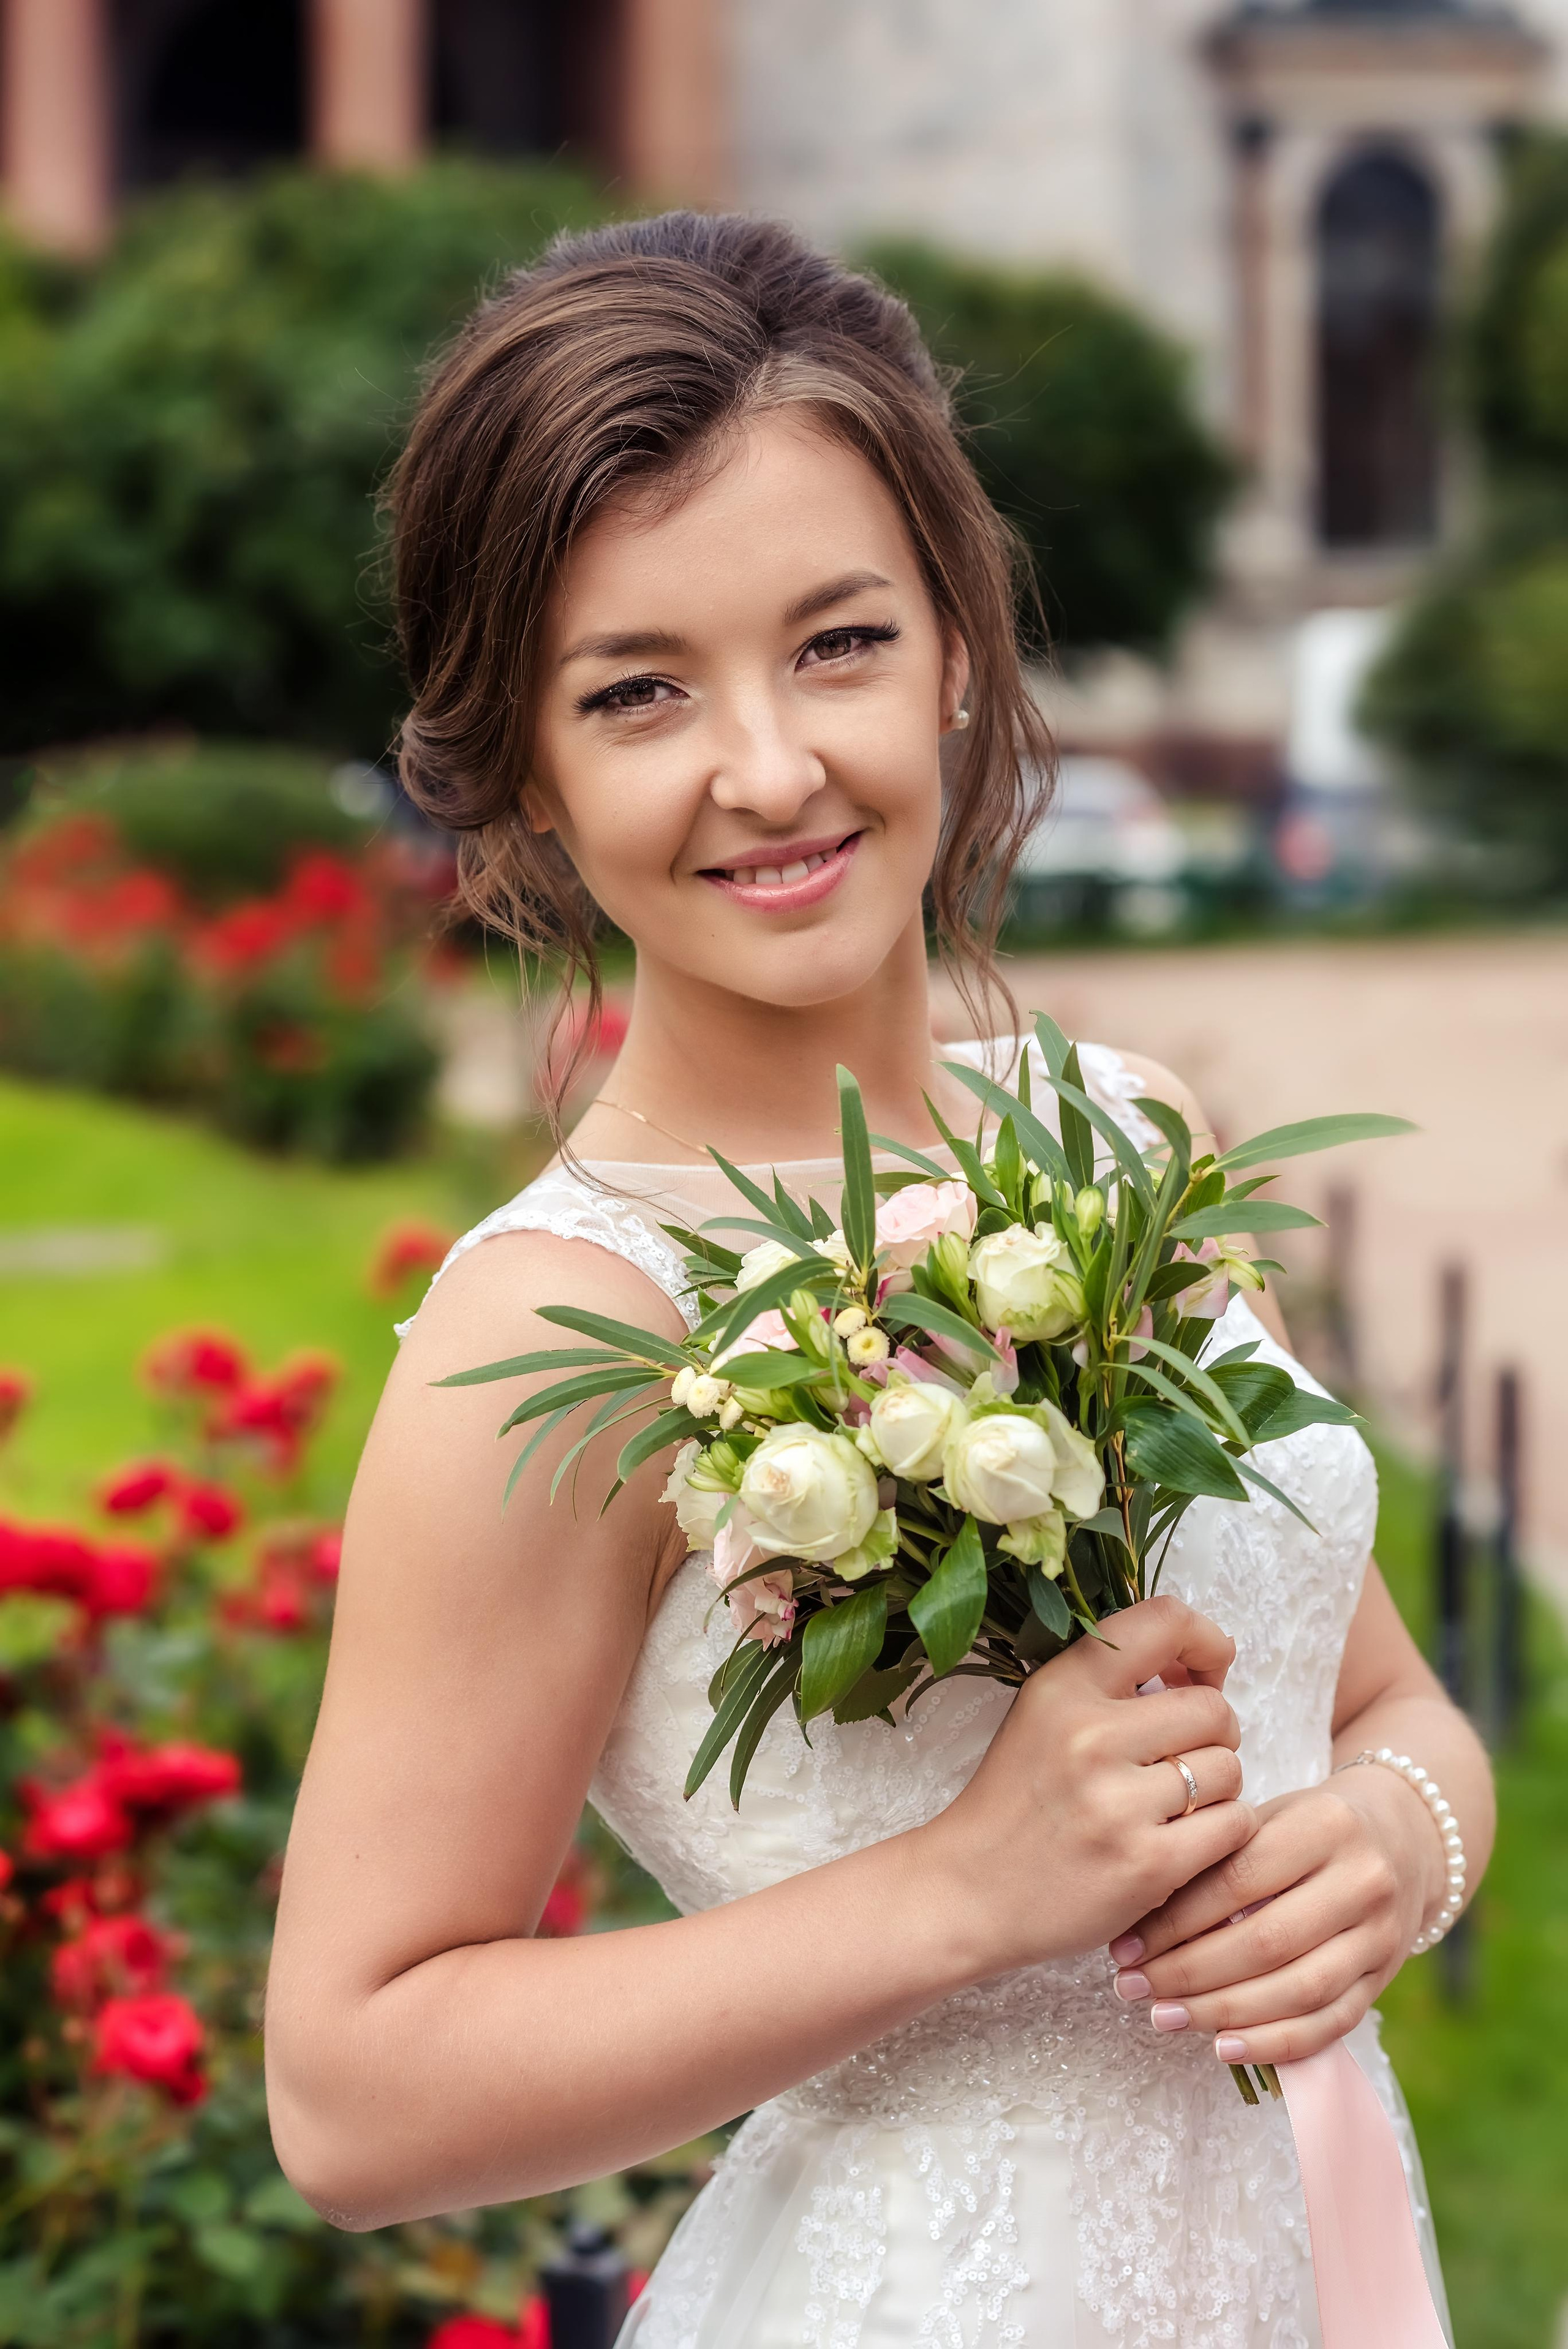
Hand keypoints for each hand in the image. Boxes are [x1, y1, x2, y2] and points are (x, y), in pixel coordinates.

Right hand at [923, 1595, 1256, 1980]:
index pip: (1166, 1621)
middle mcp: (1090, 1736)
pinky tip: (1183, 1843)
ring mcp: (1119, 1803)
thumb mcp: (1042, 1715)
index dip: (1206, 1644)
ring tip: (1174, 1807)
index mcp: (1064, 1688)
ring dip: (1215, 1790)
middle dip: (1214, 1733)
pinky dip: (1221, 1835)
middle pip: (1213, 1708)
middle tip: (1183, 1758)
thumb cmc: (1015, 1803)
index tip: (1198, 1674)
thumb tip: (1200, 1665)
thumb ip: (1111, 1683)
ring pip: (1228, 1769)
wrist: (966, 1895)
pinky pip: (1233, 1826)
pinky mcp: (1148, 1865)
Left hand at [1106, 1764, 1447, 2065]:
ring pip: (1298, 1990)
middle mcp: (1362, 1881)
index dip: (1176, 1920)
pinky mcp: (1385, 1979)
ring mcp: (1380, 1936)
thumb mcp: (1269, 1817)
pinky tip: (1223, 2047)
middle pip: (1266, 1942)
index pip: (1238, 1881)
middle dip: (1189, 1973)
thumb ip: (1218, 1856)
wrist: (1402, 1839)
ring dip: (1223, 2012)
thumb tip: (1140, 1914)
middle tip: (1132, 1987)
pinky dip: (1274, 2042)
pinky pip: (1330, 2024)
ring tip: (1163, 2017)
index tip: (1126, 1944)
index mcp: (1326, 1825)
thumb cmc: (1306, 1827)